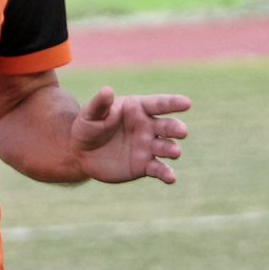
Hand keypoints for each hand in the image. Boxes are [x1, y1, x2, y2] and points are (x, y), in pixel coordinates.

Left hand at [70, 87, 190, 183]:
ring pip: (166, 147)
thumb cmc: (87, 127)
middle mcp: (148, 127)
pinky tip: (171, 178)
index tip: (187, 103)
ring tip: (175, 152)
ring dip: (172, 149)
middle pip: (167, 126)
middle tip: (182, 131)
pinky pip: (159, 169)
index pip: (159, 104)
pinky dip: (166, 174)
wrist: (81, 153)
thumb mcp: (90, 114)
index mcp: (138, 108)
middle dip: (176, 128)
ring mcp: (148, 147)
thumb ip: (100, 104)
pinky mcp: (145, 166)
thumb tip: (107, 91)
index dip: (173, 103)